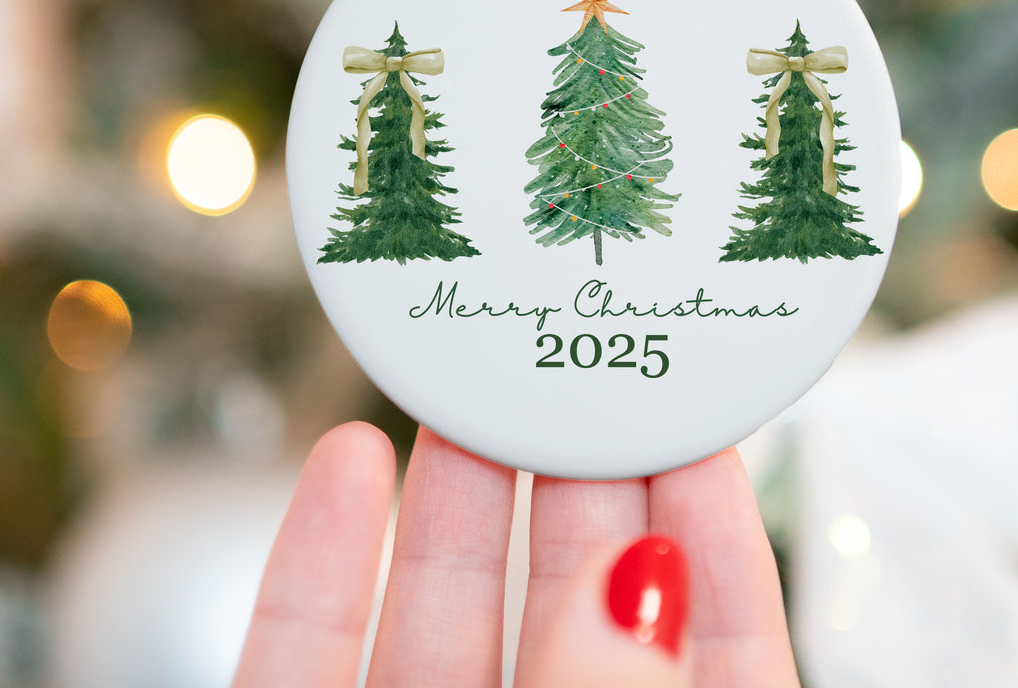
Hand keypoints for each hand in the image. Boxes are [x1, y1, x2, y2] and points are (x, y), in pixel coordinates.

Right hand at [233, 423, 798, 686]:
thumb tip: (636, 582)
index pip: (712, 648)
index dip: (713, 532)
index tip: (699, 418)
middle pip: (570, 605)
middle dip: (574, 475)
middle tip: (573, 360)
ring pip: (438, 617)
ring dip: (451, 493)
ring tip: (466, 383)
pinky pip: (304, 660)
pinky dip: (320, 562)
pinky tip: (346, 463)